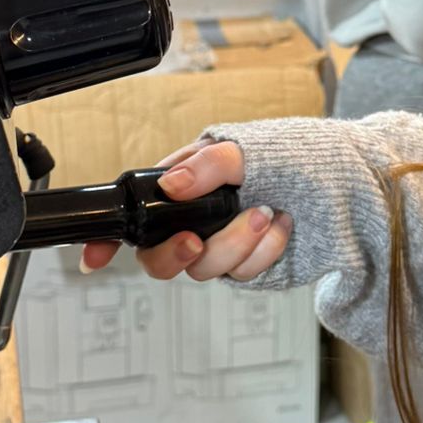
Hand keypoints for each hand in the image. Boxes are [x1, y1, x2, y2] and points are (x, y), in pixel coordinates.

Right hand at [81, 140, 291, 282]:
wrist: (328, 180)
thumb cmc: (278, 156)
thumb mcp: (241, 147)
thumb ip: (206, 164)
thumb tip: (172, 185)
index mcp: (174, 191)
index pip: (129, 220)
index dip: (104, 243)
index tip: (94, 261)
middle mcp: (188, 223)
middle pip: (157, 259)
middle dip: (175, 254)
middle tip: (197, 240)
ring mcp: (216, 248)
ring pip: (205, 269)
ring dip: (236, 245)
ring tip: (267, 214)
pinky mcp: (243, 267)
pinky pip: (243, 274)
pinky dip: (265, 251)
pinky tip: (281, 225)